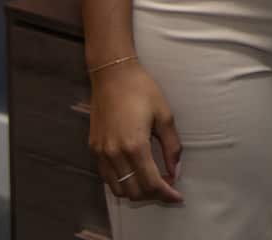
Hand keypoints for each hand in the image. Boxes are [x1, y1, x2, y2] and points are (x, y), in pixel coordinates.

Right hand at [88, 61, 183, 203]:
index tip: (177, 197)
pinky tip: (133, 173)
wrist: (112, 75)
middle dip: (153, 194)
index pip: (152, 183)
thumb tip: (175, 171)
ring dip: (136, 191)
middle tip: (167, 186)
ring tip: (151, 182)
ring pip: (118, 189)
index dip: (167, 194)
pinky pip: (107, 178)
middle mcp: (115, 154)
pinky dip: (121, 182)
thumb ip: (172, 147)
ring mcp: (101, 153)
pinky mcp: (93, 149)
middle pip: (134, 191)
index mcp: (135, 146)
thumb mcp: (164, 116)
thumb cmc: (142, 90)